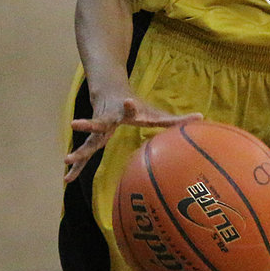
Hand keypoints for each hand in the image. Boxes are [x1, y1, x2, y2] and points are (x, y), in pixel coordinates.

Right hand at [64, 95, 201, 182]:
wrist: (109, 91)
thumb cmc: (136, 105)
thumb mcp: (155, 111)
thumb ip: (177, 118)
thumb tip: (202, 118)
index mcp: (125, 111)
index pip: (128, 107)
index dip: (130, 105)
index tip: (129, 100)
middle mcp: (108, 118)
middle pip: (98, 124)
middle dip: (88, 125)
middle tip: (74, 125)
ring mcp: (98, 129)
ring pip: (87, 142)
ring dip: (78, 152)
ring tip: (66, 162)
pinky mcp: (93, 138)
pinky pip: (84, 155)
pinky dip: (77, 166)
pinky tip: (66, 179)